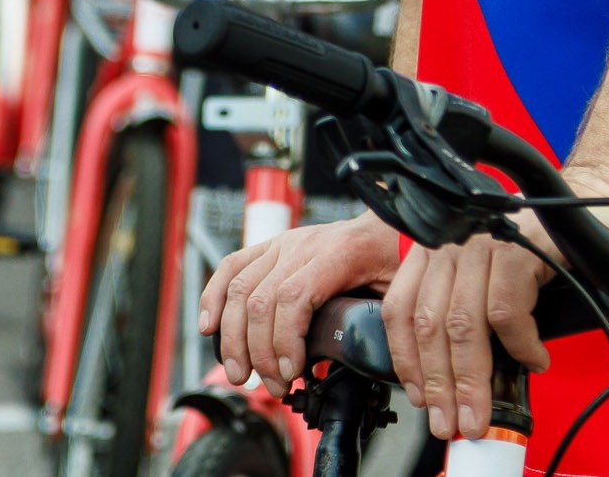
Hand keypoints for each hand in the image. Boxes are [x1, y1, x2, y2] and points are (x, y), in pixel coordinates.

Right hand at [198, 211, 400, 390]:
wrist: (393, 221)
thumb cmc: (399, 255)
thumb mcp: (400, 289)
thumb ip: (380, 319)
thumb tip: (362, 361)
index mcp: (337, 254)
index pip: (294, 297)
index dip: (284, 341)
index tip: (291, 374)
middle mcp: (303, 245)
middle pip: (261, 299)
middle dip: (258, 352)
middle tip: (271, 387)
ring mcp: (283, 244)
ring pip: (241, 288)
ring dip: (234, 338)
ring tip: (241, 373)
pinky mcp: (272, 247)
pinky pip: (232, 267)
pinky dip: (214, 297)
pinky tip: (209, 327)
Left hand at [384, 226, 554, 442]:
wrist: (592, 229)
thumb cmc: (538, 263)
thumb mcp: (488, 289)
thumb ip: (464, 324)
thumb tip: (452, 388)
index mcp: (436, 254)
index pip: (401, 309)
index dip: (406, 359)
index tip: (421, 398)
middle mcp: (452, 244)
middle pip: (430, 323)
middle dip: (441, 384)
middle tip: (453, 422)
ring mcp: (482, 244)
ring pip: (463, 323)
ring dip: (471, 379)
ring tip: (483, 411)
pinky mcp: (517, 250)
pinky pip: (506, 312)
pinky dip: (520, 347)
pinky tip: (534, 360)